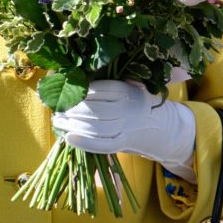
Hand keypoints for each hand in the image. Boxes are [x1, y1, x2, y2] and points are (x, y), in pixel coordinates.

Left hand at [52, 80, 196, 181]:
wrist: (165, 129)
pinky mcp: (126, 143)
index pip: (99, 89)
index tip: (65, 91)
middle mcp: (129, 108)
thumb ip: (109, 84)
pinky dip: (85, 142)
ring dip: (73, 125)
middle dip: (72, 109)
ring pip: (96, 127)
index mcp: (127, 91)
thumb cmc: (138, 106)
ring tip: (57, 121)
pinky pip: (104, 144)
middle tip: (57, 109)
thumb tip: (78, 77)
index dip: (79, 91)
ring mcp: (128, 127)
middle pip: (95, 109)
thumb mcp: (130, 87)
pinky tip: (69, 138)